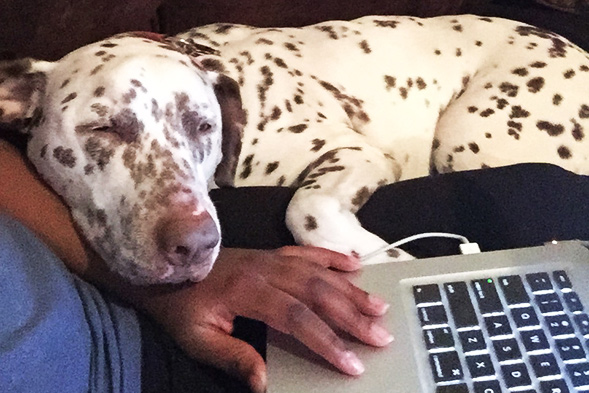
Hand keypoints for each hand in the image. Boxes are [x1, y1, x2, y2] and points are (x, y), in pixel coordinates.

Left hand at [143, 246, 392, 392]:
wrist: (166, 269)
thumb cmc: (181, 307)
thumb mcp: (197, 339)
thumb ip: (231, 358)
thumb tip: (265, 382)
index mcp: (248, 293)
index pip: (297, 318)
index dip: (327, 341)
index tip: (352, 363)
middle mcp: (265, 270)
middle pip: (317, 292)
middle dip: (352, 315)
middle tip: (381, 334)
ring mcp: (270, 258)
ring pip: (318, 271)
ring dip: (351, 288)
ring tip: (379, 305)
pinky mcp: (271, 253)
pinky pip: (307, 252)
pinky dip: (332, 257)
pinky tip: (355, 263)